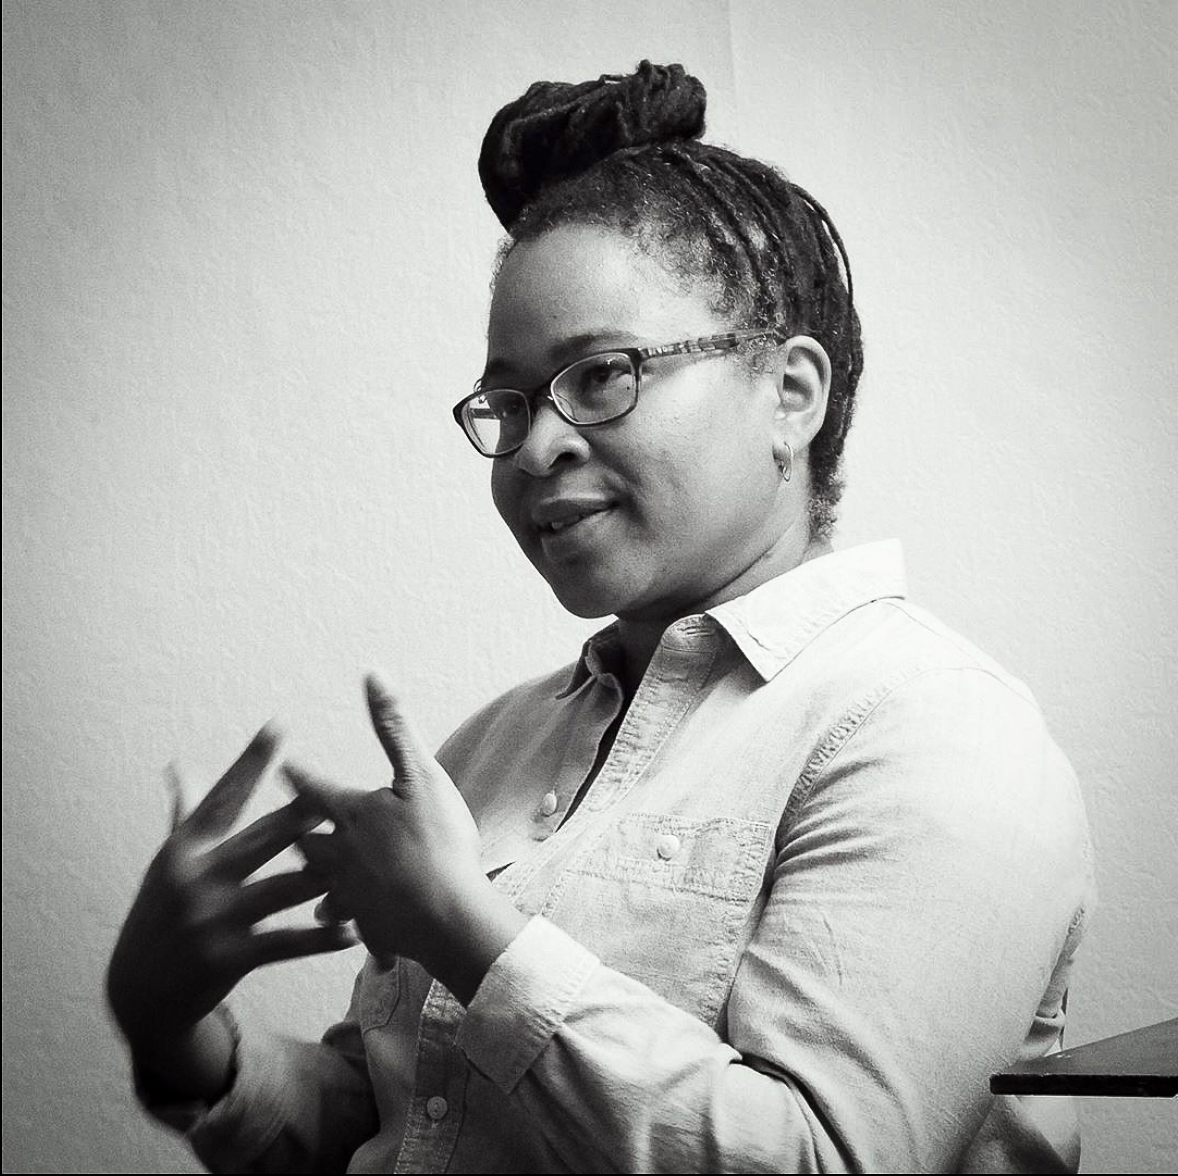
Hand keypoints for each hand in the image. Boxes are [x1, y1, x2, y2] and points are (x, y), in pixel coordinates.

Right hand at [106, 726, 355, 1064]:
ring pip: (285, 889)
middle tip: (345, 793)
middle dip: (307, 815)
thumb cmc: (160, 915)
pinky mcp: (230, 959)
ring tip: (366, 864)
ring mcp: (213, 920)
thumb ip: (185, 815)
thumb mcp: (167, 864)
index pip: (223, 797)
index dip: (251, 763)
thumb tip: (181, 766)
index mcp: (185, 849)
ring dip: (327, 876)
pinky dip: (322, 937)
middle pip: (266, 837)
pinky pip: (287, 942)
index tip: (277, 727)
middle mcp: (196, 879)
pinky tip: (353, 930)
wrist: (139, 993)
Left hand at [285, 674, 526, 1002]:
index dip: (298, 776)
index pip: (313, 789)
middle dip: (299, 832)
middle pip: (305, 842)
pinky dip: (345, 923)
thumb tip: (371, 674)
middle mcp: (339, 854)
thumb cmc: (437, 842)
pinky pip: (348, 924)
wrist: (446, 917)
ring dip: (313, 880)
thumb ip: (394, 726)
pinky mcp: (366, 926)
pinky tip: (345, 930)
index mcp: (350, 815)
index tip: (281, 767)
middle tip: (291, 826)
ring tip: (308, 881)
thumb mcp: (420, 775)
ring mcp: (350, 894)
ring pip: (320, 886)